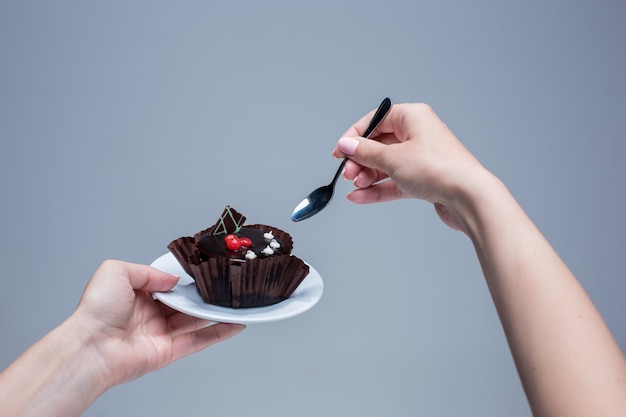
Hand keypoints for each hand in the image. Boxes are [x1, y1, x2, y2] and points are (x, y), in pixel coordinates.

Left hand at [71, 260, 244, 385]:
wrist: (92, 346)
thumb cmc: (96, 311)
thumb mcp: (117, 271)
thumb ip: (149, 271)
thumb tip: (173, 279)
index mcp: (136, 296)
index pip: (167, 285)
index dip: (184, 280)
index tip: (202, 272)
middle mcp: (149, 315)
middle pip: (184, 303)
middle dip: (202, 295)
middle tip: (221, 286)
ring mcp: (159, 334)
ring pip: (195, 321)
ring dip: (214, 312)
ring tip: (233, 302)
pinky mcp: (168, 351)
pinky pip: (198, 341)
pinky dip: (218, 334)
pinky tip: (233, 324)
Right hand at [333, 103, 488, 231]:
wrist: (467, 197)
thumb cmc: (438, 169)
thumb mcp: (392, 158)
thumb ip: (365, 152)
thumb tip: (346, 144)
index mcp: (412, 117)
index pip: (376, 120)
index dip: (355, 136)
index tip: (340, 151)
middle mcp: (417, 134)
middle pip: (379, 144)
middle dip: (360, 161)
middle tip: (347, 173)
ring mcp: (420, 158)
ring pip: (385, 165)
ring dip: (367, 177)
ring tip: (355, 187)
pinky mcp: (423, 179)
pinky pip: (394, 181)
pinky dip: (377, 189)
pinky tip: (360, 197)